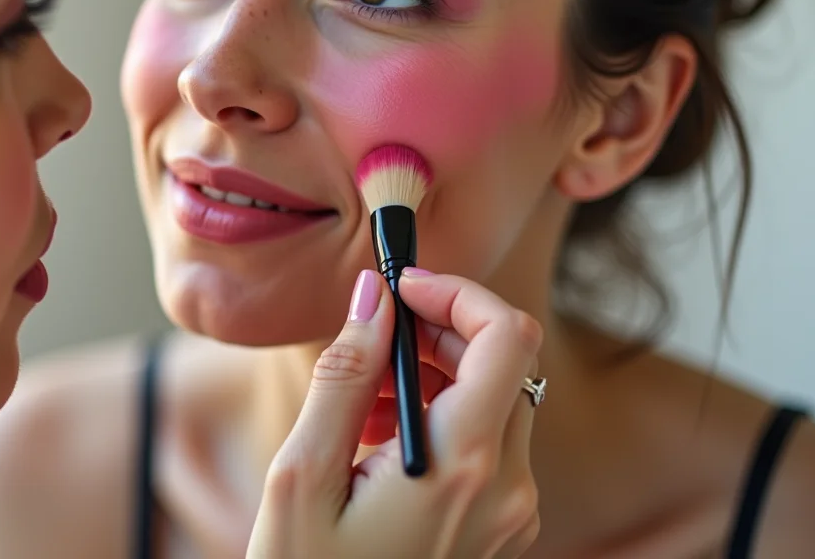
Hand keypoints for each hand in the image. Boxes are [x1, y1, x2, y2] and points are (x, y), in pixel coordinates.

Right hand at [247, 269, 543, 558]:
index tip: (400, 287)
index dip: (457, 293)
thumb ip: (345, 375)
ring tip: (361, 402)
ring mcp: (511, 513)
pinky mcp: (502, 527)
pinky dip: (441, 419)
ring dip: (435, 376)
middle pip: (507, 363)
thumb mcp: (302, 475)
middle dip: (440, 332)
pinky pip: (488, 445)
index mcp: (460, 467)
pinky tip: (378, 443)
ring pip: (498, 401)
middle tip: (370, 342)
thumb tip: (374, 294)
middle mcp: (506, 488)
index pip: (506, 337)